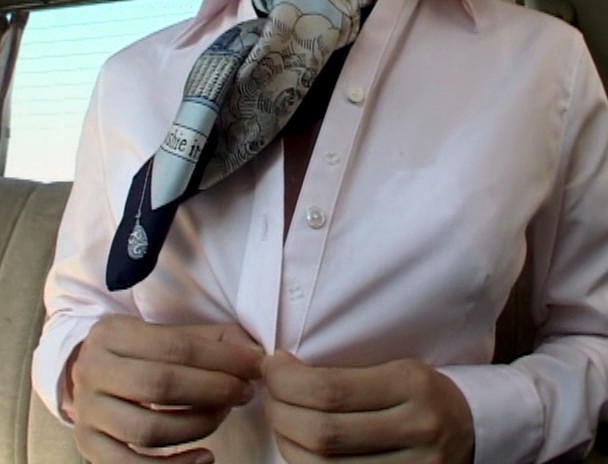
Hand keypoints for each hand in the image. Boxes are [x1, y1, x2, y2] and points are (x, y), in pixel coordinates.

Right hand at [68, 315, 263, 463]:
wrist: (97, 373)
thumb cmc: (146, 352)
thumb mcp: (170, 334)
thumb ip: (212, 340)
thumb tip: (255, 356)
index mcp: (113, 333)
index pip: (176, 345)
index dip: (222, 358)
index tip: (255, 365)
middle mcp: (92, 369)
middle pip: (161, 386)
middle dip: (214, 390)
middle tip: (245, 391)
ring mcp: (87, 411)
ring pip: (148, 429)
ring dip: (199, 425)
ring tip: (224, 414)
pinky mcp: (88, 444)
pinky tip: (205, 457)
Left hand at [262, 351, 473, 463]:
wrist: (473, 426)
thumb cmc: (422, 390)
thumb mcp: (398, 367)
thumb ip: (347, 373)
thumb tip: (284, 371)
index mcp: (412, 384)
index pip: (330, 390)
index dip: (287, 381)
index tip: (272, 366)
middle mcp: (417, 429)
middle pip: (323, 433)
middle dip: (280, 412)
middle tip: (270, 394)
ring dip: (287, 443)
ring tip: (279, 420)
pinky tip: (298, 447)